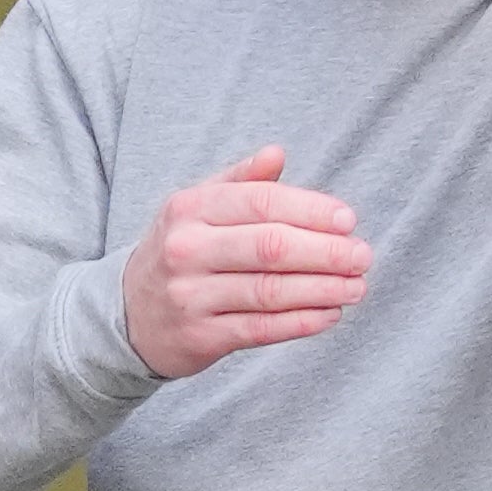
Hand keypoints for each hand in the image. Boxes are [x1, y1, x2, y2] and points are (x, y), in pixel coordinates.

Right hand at [123, 145, 370, 377]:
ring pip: (270, 291)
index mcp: (190, 208)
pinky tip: (331, 313)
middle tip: (362, 256)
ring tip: (357, 286)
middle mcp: (187, 249)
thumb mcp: (198, 207)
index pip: (261, 203)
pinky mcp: (201, 336)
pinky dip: (302, 323)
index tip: (349, 220)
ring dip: (323, 289)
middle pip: (270, 247)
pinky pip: (261, 328)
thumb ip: (240, 181)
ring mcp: (191, 295)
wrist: (129, 314)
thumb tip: (277, 153)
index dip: (311, 211)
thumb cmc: (182, 251)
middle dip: (326, 252)